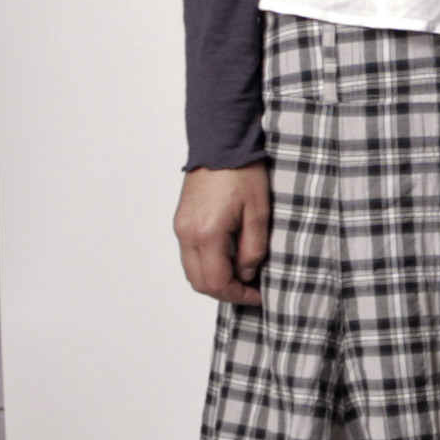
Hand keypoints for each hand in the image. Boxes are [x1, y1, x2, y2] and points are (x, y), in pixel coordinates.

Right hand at [177, 165, 270, 304]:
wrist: (220, 143)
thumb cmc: (242, 172)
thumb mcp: (258, 213)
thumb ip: (252, 249)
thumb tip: (245, 274)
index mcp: (206, 234)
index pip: (217, 282)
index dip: (238, 296)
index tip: (258, 295)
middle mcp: (187, 234)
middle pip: (199, 283)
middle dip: (225, 293)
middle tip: (250, 290)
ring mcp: (180, 228)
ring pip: (192, 271)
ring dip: (215, 279)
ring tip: (242, 276)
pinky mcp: (181, 221)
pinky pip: (190, 255)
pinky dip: (207, 265)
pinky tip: (228, 259)